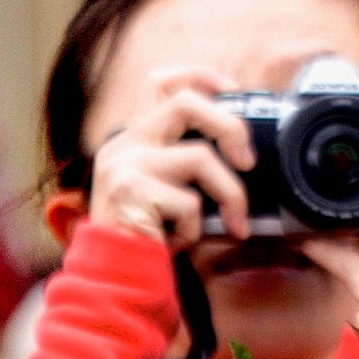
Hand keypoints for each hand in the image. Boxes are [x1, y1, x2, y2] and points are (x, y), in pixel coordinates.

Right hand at [84, 68, 253, 246]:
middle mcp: (123, 143)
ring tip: (234, 224)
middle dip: (230, 126)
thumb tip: (244, 152)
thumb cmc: (147, 240)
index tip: (233, 91)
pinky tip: (178, 243)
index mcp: (133, 138)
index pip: (159, 82)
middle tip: (248, 161)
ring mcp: (124, 165)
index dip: (200, 77)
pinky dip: (195, 229)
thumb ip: (190, 166)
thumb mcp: (169, 193)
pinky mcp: (130, 191)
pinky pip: (189, 202)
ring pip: (201, 157)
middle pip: (186, 102)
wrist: (110, 281)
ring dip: (230, 195)